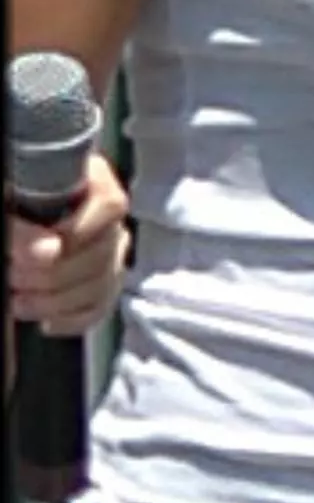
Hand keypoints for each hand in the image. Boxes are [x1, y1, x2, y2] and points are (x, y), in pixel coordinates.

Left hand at [7, 152, 130, 337]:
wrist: (22, 225)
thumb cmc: (16, 201)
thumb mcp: (12, 199)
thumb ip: (24, 223)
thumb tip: (47, 252)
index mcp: (96, 181)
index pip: (110, 206)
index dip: (76, 231)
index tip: (29, 249)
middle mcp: (110, 216)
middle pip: (104, 253)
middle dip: (52, 274)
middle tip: (13, 275)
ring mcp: (113, 249)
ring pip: (102, 285)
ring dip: (56, 301)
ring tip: (19, 300)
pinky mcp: (105, 281)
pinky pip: (101, 306)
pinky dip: (72, 319)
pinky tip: (46, 321)